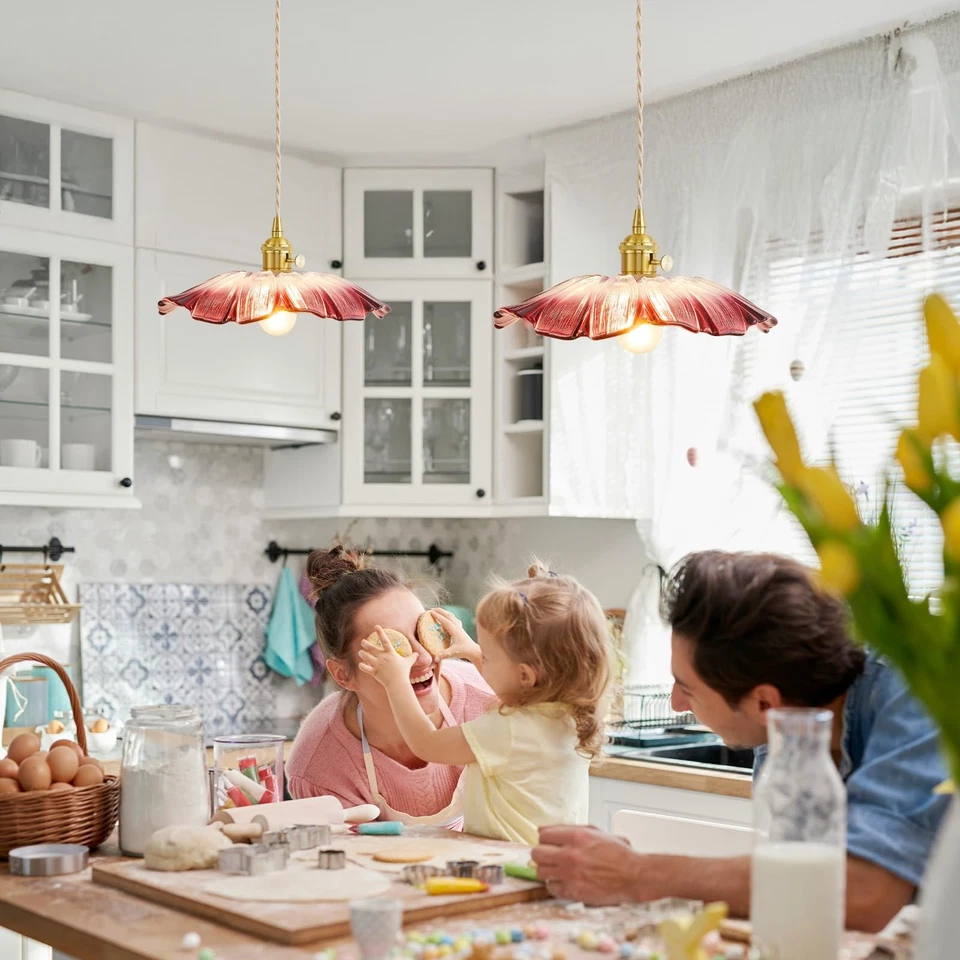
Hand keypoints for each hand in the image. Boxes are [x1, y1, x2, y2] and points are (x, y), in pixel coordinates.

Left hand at [358, 626, 416, 688]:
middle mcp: (382, 657)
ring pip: (366, 656)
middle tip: (363, 641)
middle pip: (371, 648)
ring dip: (362, 654)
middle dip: (366, 644)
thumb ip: (412, 657)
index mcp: (390, 653)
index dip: (380, 633)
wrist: (398, 683)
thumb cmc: (403, 672)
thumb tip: (418, 654)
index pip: (385, 640)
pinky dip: (362, 666)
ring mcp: (377, 664)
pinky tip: (361, 664)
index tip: (376, 626)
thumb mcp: (408, 663)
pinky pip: (364, 668)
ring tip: (360, 652)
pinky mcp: (374, 672)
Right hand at [430, 608, 480, 664]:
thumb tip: (435, 658)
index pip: (445, 621)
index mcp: (455, 630)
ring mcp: (459, 627)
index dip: (437, 616)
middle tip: (431, 609)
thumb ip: (443, 655)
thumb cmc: (464, 651)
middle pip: (448, 615)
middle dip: (440, 611)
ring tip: (437, 611)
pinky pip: (454, 619)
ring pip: (451, 616)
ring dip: (444, 612)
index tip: (430, 612)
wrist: (474, 651)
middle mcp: (457, 627)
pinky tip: (447, 618)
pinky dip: (449, 616)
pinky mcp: (460, 629)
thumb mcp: (453, 653)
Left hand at [532, 825, 650, 904]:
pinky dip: (555, 885)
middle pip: (537, 853)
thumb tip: (543, 829)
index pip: (543, 835)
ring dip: (547, 870)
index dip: (545, 839)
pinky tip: (563, 881)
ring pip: (540, 872)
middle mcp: (570, 854)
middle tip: (550, 856)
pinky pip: (551, 889)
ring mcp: (571, 875)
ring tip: (557, 870)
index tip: (549, 843)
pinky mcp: (574, 892)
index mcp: (576, 836)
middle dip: (541, 854)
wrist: (633, 875)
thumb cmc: (617, 853)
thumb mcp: (595, 832)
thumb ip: (569, 828)